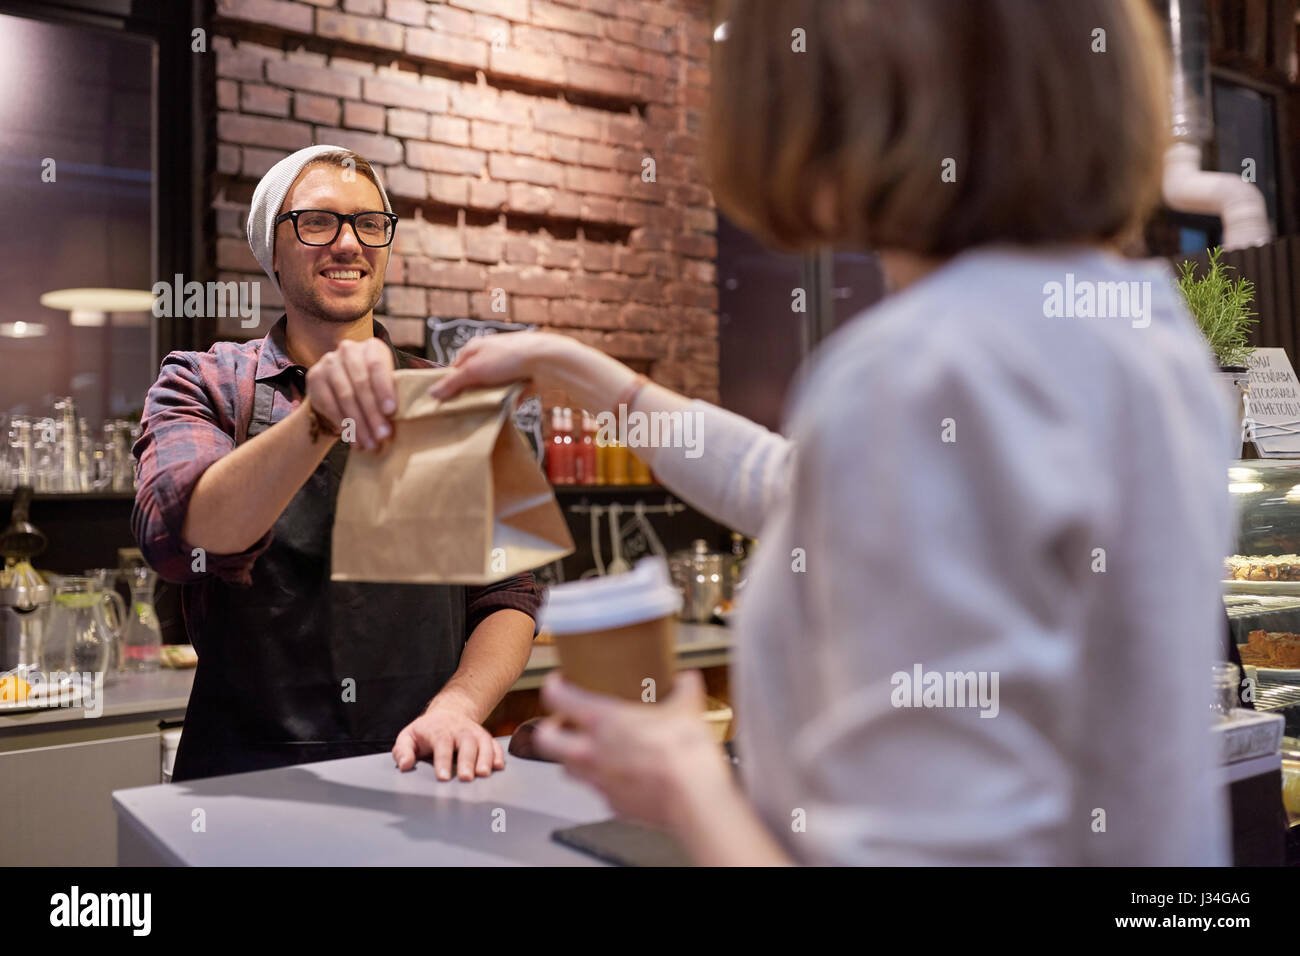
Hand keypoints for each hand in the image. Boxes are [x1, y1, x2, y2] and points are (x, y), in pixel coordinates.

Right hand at [305, 337, 395, 450]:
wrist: (337, 386)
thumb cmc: (371, 387)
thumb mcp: (383, 385)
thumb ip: (391, 394)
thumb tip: (401, 419)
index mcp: (372, 348)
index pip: (377, 367)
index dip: (384, 390)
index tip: (391, 412)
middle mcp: (348, 350)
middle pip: (361, 384)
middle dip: (373, 414)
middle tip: (382, 436)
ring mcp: (329, 362)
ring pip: (345, 396)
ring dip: (358, 424)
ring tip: (369, 443)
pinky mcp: (314, 376)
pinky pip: (329, 404)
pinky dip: (342, 423)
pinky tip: (352, 438)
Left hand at [392, 699, 504, 781]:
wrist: (448, 712)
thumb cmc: (426, 731)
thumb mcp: (408, 737)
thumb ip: (403, 750)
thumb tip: (405, 765)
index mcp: (439, 730)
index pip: (442, 744)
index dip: (443, 761)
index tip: (443, 778)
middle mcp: (459, 730)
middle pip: (466, 743)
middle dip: (467, 761)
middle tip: (466, 779)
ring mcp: (474, 732)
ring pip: (483, 743)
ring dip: (485, 758)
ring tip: (483, 775)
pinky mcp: (485, 737)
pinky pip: (494, 744)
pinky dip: (498, 755)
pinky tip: (498, 767)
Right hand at [428, 331, 575, 400]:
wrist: (546, 360)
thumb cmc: (508, 357)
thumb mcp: (473, 370)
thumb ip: (453, 382)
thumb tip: (432, 393)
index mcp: (475, 348)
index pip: (456, 367)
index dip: (450, 384)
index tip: (444, 402)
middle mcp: (491, 355)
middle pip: (474, 379)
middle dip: (470, 394)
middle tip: (463, 411)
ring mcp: (508, 367)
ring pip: (492, 388)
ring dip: (490, 399)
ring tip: (484, 413)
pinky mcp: (522, 379)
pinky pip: (511, 394)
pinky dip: (509, 401)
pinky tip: (506, 410)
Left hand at [533, 670, 735, 831]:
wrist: (694, 798)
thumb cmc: (684, 753)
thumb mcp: (687, 708)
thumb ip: (683, 688)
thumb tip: (686, 680)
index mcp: (602, 721)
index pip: (558, 698)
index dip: (552, 687)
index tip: (557, 683)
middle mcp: (591, 752)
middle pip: (546, 740)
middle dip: (548, 729)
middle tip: (562, 723)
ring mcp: (599, 781)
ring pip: (567, 769)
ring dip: (571, 757)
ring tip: (589, 750)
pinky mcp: (614, 805)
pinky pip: (598, 791)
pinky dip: (604, 782)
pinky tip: (621, 775)